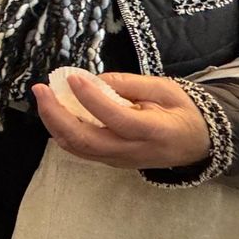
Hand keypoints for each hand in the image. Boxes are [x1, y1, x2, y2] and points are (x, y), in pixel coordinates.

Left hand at [33, 71, 211, 170]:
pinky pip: (80, 151)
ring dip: (54, 123)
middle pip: (86, 140)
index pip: (115, 118)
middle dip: (56, 114)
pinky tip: (54, 113)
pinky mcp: (111, 161)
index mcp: (153, 132)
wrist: (198, 143)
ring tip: (43, 97)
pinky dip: (62, 132)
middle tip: (40, 89)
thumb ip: (132, 84)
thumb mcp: (166, 89)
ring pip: (78, 148)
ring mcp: (119, 160)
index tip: (72, 77)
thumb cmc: (183, 112)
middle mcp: (132, 151)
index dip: (91, 98)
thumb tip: (96, 79)